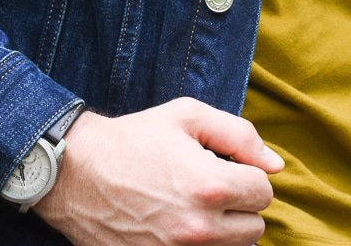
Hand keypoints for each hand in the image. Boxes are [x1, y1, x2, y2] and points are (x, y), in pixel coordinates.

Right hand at [33, 98, 283, 245]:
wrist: (73, 173)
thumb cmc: (134, 139)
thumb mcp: (188, 116)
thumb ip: (241, 136)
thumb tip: (276, 165)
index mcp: (209, 186)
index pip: (264, 192)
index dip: (249, 175)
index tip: (228, 168)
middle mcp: (197, 228)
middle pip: (254, 229)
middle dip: (240, 206)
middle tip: (213, 189)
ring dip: (224, 231)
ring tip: (197, 208)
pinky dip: (201, 245)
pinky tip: (183, 227)